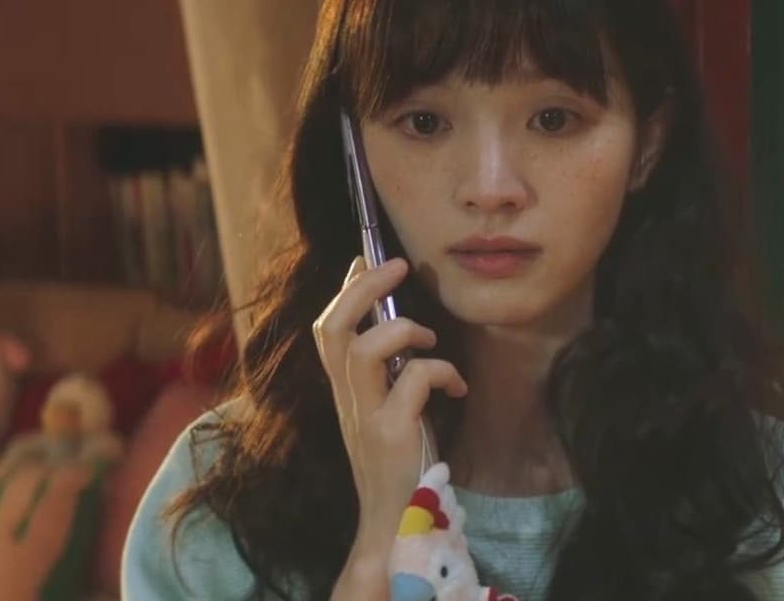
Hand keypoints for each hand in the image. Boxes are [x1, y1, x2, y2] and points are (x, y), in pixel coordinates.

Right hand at [312, 256, 467, 555]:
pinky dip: (441, 371)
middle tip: (398, 266)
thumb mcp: (384, 410)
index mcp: (344, 391)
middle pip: (333, 328)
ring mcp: (366, 416)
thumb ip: (384, 373)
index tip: (366, 260)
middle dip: (363, 288)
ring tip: (429, 338)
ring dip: (402, 328)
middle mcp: (347, 399)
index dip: (345, 289)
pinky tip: (457, 387)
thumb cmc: (398, 463)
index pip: (326, 329)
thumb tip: (392, 323)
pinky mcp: (391, 433)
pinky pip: (413, 379)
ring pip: (363, 348)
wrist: (392, 523)